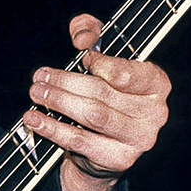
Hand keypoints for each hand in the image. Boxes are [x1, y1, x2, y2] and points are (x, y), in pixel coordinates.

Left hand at [22, 13, 171, 190]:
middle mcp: (156, 112)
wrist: (104, 146)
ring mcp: (140, 139)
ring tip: (36, 93)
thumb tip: (82, 37)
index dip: (99, 63)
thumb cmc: (104, 94)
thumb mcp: (100, 56)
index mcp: (157, 84)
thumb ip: (91, 31)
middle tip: (39, 77)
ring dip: (58, 101)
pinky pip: (80, 141)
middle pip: (103, 92)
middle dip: (65, 82)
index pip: (125, 72)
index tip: (79, 57)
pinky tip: (33, 119)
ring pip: (92, 115)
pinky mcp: (120, 159)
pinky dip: (53, 128)